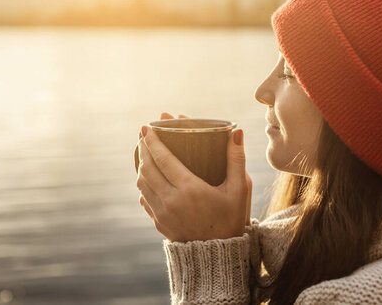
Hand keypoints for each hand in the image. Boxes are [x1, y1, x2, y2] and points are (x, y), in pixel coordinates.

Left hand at [136, 112, 251, 241]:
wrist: (219, 254)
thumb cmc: (231, 218)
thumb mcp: (239, 189)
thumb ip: (236, 159)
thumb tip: (237, 132)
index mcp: (190, 189)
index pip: (163, 159)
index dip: (153, 141)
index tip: (148, 126)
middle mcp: (171, 200)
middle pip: (147, 168)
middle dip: (144, 148)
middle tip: (144, 134)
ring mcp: (162, 213)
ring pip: (142, 183)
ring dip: (141, 165)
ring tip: (146, 153)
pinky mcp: (158, 222)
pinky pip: (144, 198)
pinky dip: (144, 184)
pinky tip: (149, 177)